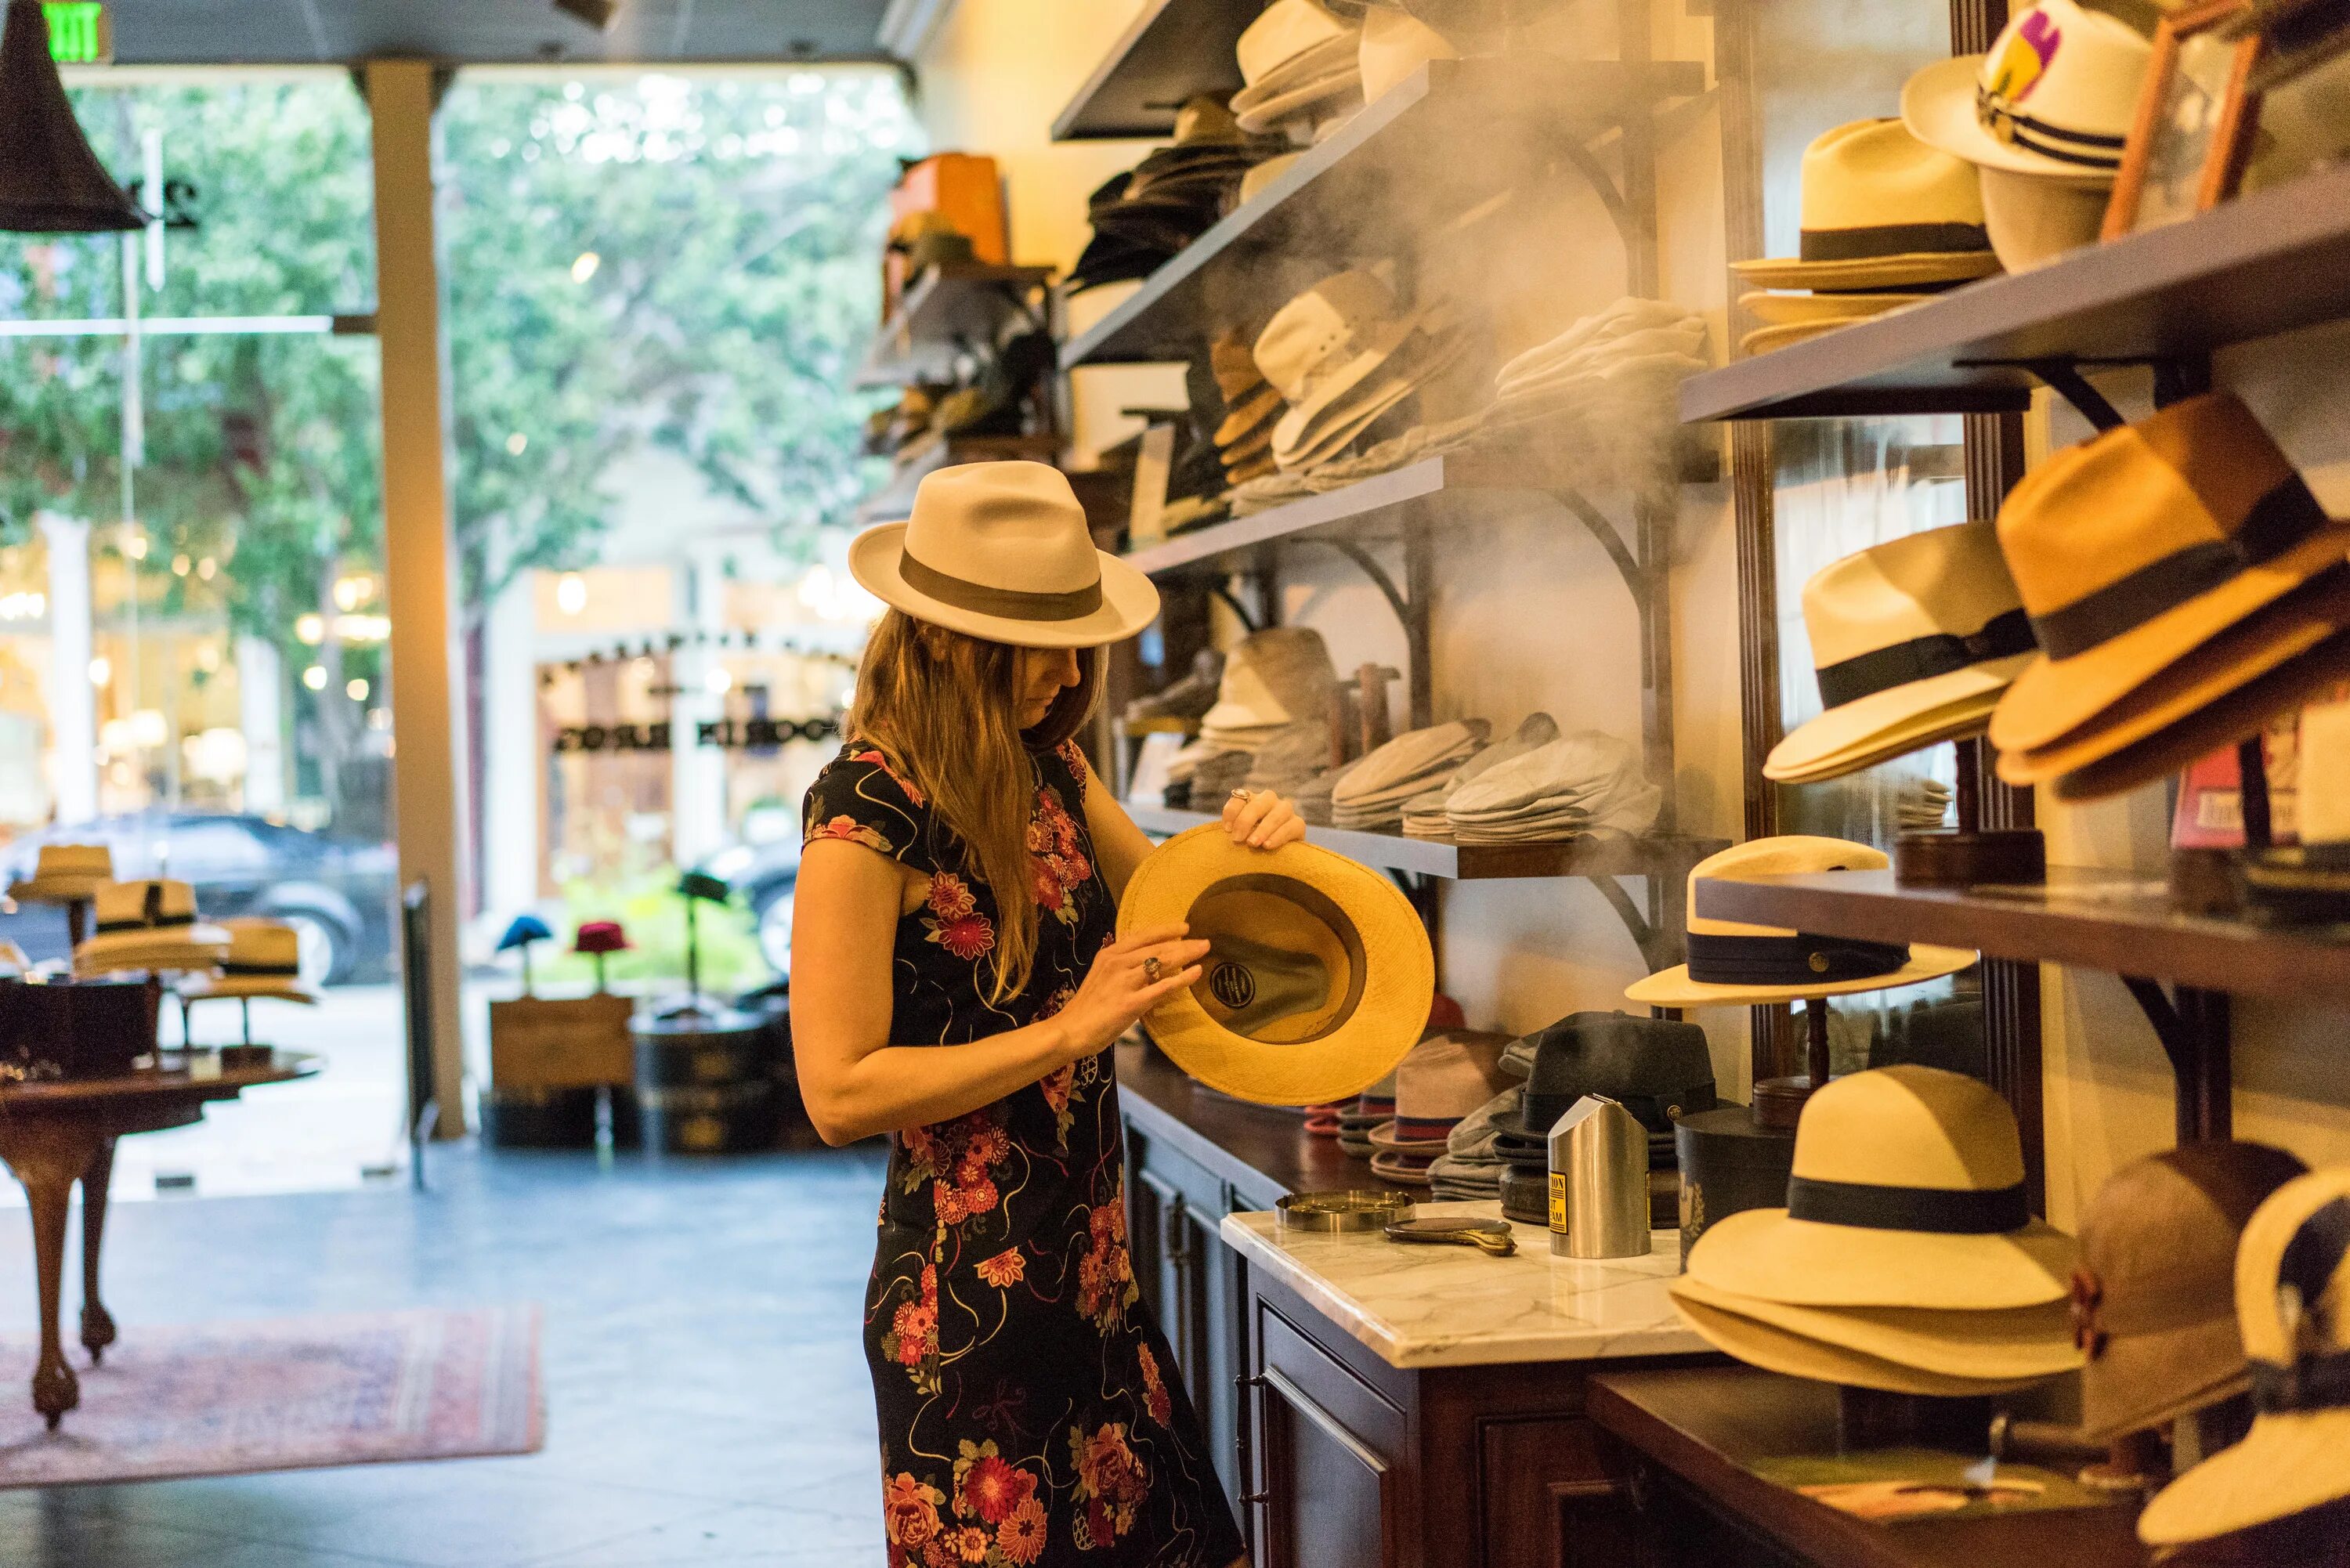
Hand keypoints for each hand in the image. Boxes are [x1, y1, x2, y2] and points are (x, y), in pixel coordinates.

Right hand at [1055, 923, 1208, 1058]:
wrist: (1070, 1031)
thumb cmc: (1087, 1008)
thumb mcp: (1103, 979)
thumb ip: (1123, 969)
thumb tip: (1151, 965)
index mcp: (1109, 954)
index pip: (1142, 935)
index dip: (1165, 930)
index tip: (1184, 927)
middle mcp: (1117, 963)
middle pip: (1157, 948)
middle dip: (1183, 943)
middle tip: (1204, 942)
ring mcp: (1124, 982)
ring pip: (1162, 962)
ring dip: (1186, 954)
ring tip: (1204, 950)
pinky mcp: (1131, 1003)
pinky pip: (1162, 987)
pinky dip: (1182, 979)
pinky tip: (1196, 972)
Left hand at [1222, 788, 1306, 850]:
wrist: (1275, 861)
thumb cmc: (1249, 847)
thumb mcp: (1238, 837)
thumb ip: (1232, 831)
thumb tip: (1227, 832)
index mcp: (1250, 800)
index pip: (1239, 797)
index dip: (1231, 812)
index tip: (1226, 830)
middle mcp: (1268, 800)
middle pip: (1258, 803)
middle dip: (1246, 821)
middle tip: (1237, 839)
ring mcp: (1285, 810)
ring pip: (1278, 813)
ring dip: (1264, 828)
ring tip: (1252, 844)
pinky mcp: (1298, 824)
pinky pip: (1291, 826)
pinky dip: (1279, 836)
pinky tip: (1267, 846)